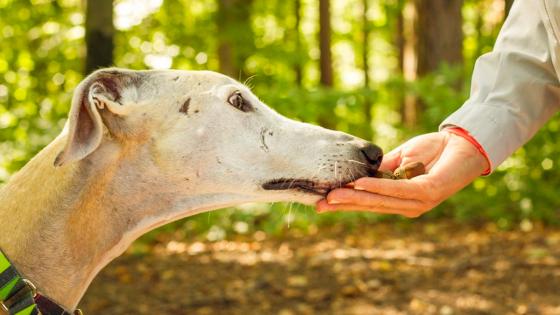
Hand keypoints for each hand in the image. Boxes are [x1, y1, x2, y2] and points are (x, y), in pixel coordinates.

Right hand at [316, 131, 489, 217]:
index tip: (321, 202)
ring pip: (380, 201)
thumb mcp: (400, 158)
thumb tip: (357, 174)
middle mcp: (408, 206)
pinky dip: (377, 187)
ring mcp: (418, 202)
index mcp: (401, 200)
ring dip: (355, 198)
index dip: (346, 203)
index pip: (369, 203)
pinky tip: (359, 184)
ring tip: (333, 196)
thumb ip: (381, 169)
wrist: (465, 142)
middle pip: (371, 206)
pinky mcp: (427, 193)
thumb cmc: (435, 150)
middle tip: (320, 205)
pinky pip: (397, 190)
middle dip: (344, 205)